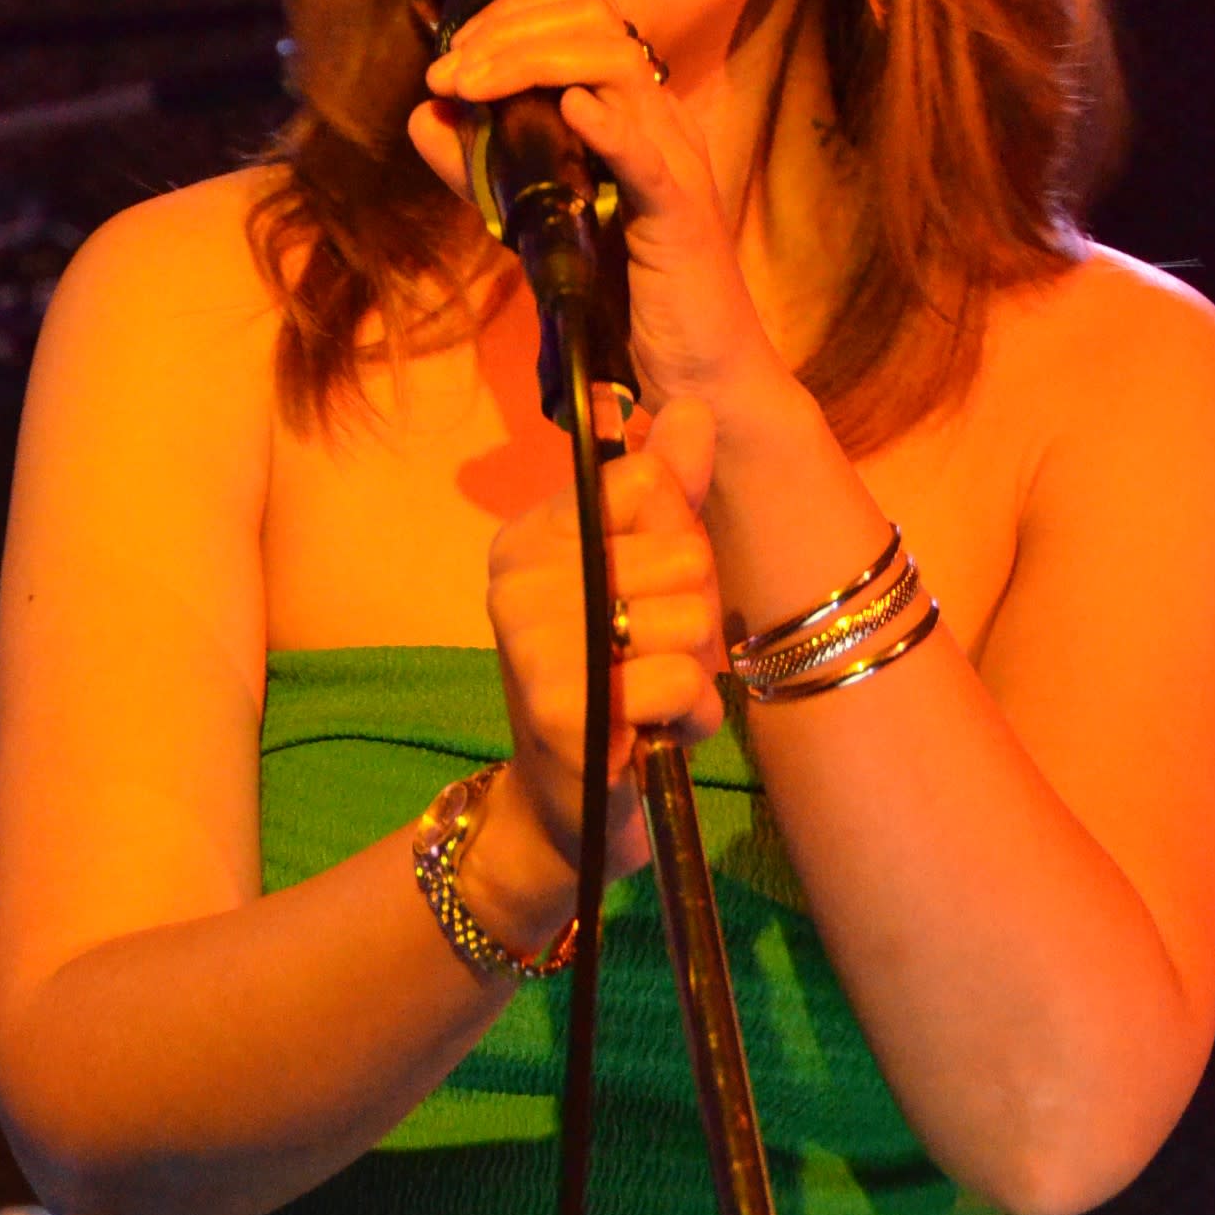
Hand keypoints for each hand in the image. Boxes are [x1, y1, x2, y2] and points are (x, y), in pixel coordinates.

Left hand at [412, 0, 780, 420]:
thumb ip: (482, 168)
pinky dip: (608, 127)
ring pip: (617, 65)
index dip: (513, 12)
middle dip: (509, 30)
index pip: (584, 11)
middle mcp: (661, 118)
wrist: (698, 372)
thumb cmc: (624, 294)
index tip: (453, 53)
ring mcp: (677, 159)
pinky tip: (568, 111)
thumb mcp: (536, 218)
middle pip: (595, 21)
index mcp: (633, 109)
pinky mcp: (682, 213)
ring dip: (532, 62)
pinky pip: (648, 155)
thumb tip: (426, 113)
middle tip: (448, 71)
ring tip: (472, 86)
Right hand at [482, 396, 725, 892]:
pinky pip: (678, 681)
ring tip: (651, 694)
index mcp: (532, 532)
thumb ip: (669, 490)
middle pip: (680, 551)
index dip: (677, 538)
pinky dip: (688, 715)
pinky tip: (651, 734)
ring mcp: (531, 643)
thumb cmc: (617, 679)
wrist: (570, 809)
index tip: (648, 585)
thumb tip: (698, 405)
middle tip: (651, 652)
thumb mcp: (648, 574)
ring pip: (687, 619)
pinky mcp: (561, 708)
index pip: (651, 483)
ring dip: (694, 671)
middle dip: (693, 612)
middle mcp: (516, 576)